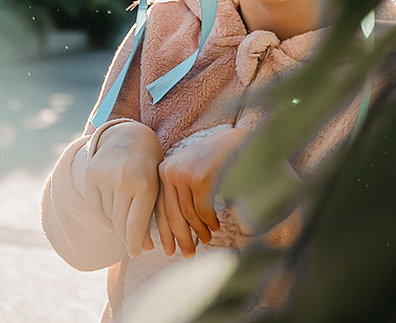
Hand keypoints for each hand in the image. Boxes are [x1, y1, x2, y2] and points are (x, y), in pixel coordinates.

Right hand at [84, 121, 162, 258]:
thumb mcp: (156, 188)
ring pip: (107, 216)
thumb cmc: (149, 167)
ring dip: (115, 222)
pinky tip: (111, 212)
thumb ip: (151, 216)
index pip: (136, 226)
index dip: (135, 244)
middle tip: (131, 245)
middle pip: (120, 224)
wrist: (131, 136)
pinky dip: (102, 215)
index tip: (136, 253)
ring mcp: (106, 176)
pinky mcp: (91, 175)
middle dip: (126, 238)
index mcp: (146, 184)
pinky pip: (94, 207)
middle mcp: (124, 180)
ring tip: (124, 218)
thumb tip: (145, 249)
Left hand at [155, 127, 246, 257]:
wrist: (235, 142)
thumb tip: (173, 230)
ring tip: (205, 239)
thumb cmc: (212, 161)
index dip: (164, 232)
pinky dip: (208, 222)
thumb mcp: (189, 174)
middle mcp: (170, 171)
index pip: (160, 208)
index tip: (168, 250)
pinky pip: (202, 210)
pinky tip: (215, 226)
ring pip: (188, 215)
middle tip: (187, 254)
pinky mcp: (200, 178)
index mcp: (163, 170)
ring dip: (198, 231)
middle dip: (180, 238)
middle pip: (172, 214)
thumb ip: (179, 194)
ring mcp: (184, 173)